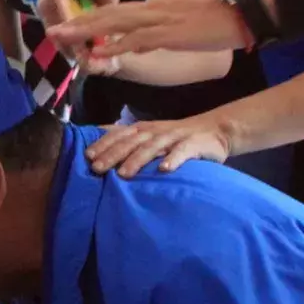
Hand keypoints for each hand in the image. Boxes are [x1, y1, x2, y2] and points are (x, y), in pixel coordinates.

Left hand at [46, 0, 252, 59]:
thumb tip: (132, 46)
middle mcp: (152, 10)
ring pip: (117, 22)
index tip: (65, 26)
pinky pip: (142, 38)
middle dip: (78, 23)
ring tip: (65, 37)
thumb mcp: (177, 28)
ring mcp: (162, 20)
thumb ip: (152, 35)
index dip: (88, 18)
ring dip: (89, 31)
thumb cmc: (214, 23)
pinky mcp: (174, 32)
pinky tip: (105, 52)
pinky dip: (121, 45)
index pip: (114, 11)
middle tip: (52, 31)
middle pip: (107, 14)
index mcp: (153, 9)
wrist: (242, 14)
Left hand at [86, 113, 233, 177]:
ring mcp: (175, 137)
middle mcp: (156, 131)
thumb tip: (97, 145)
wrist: (215, 129)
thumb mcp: (150, 135)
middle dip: (113, 154)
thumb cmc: (175, 137)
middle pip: (131, 142)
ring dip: (137, 159)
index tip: (88, 157)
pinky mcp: (194, 144)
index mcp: (143, 129)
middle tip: (97, 168)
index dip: (103, 144)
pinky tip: (163, 170)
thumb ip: (128, 140)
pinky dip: (173, 160)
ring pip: (153, 147)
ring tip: (124, 174)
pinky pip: (182, 152)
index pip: (120, 134)